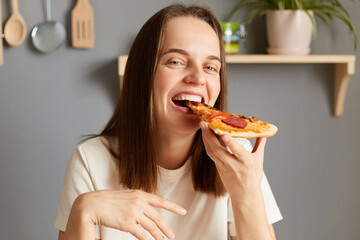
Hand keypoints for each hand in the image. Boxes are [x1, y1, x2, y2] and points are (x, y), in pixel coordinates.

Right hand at [69, 189, 186, 239]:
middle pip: (158, 217)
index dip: (173, 207)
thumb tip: (146, 208)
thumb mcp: (125, 196)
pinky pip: (142, 234)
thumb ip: (137, 200)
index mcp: (139, 194)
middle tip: (172, 235)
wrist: (91, 204)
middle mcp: (139, 202)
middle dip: (166, 228)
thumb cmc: (107, 200)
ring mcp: (134, 212)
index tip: (183, 211)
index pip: (160, 200)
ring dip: (159, 236)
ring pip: (152, 227)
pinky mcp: (127, 223)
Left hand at [200, 121, 266, 200]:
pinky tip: (205, 135)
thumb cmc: (253, 178)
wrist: (245, 196)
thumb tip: (263, 132)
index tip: (223, 132)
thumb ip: (260, 145)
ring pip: (212, 152)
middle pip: (218, 150)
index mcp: (246, 162)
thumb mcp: (259, 161)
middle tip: (203, 123)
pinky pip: (211, 154)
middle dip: (209, 136)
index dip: (230, 142)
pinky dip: (207, 144)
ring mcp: (224, 167)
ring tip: (202, 125)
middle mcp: (234, 165)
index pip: (237, 151)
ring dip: (205, 138)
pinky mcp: (218, 168)